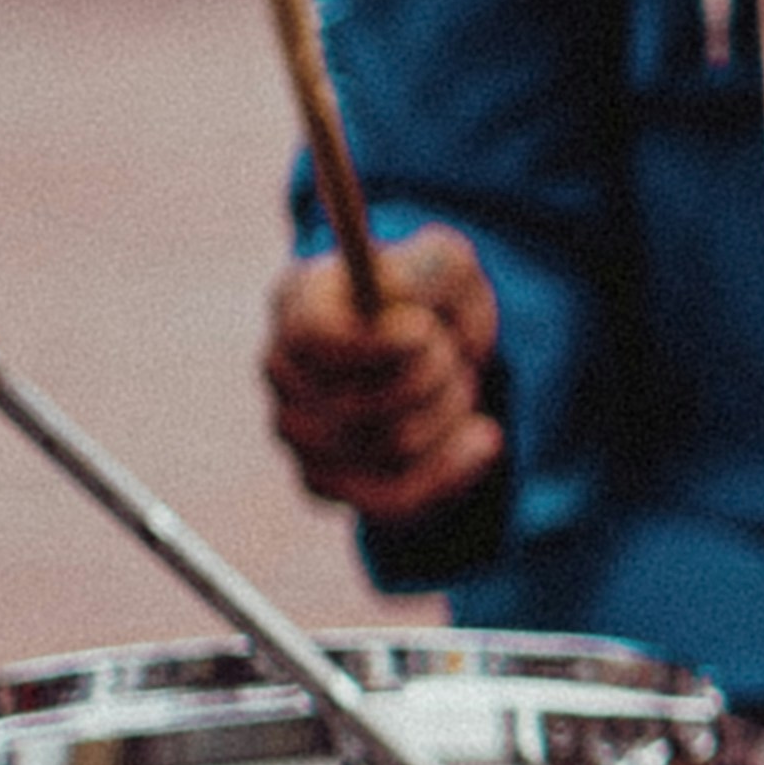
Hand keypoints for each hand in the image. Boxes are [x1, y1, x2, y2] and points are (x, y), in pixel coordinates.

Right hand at [263, 223, 508, 528]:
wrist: (438, 356)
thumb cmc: (432, 301)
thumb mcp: (444, 265)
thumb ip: (421, 269)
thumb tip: (392, 297)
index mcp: (298, 302)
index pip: (314, 337)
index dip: (373, 344)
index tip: (424, 330)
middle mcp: (281, 369)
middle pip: (364, 402)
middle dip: (438, 377)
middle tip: (453, 354)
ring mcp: (294, 431)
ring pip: (391, 447)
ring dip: (450, 415)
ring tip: (457, 387)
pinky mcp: (322, 481)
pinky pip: (391, 498)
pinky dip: (451, 470)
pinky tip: (481, 438)